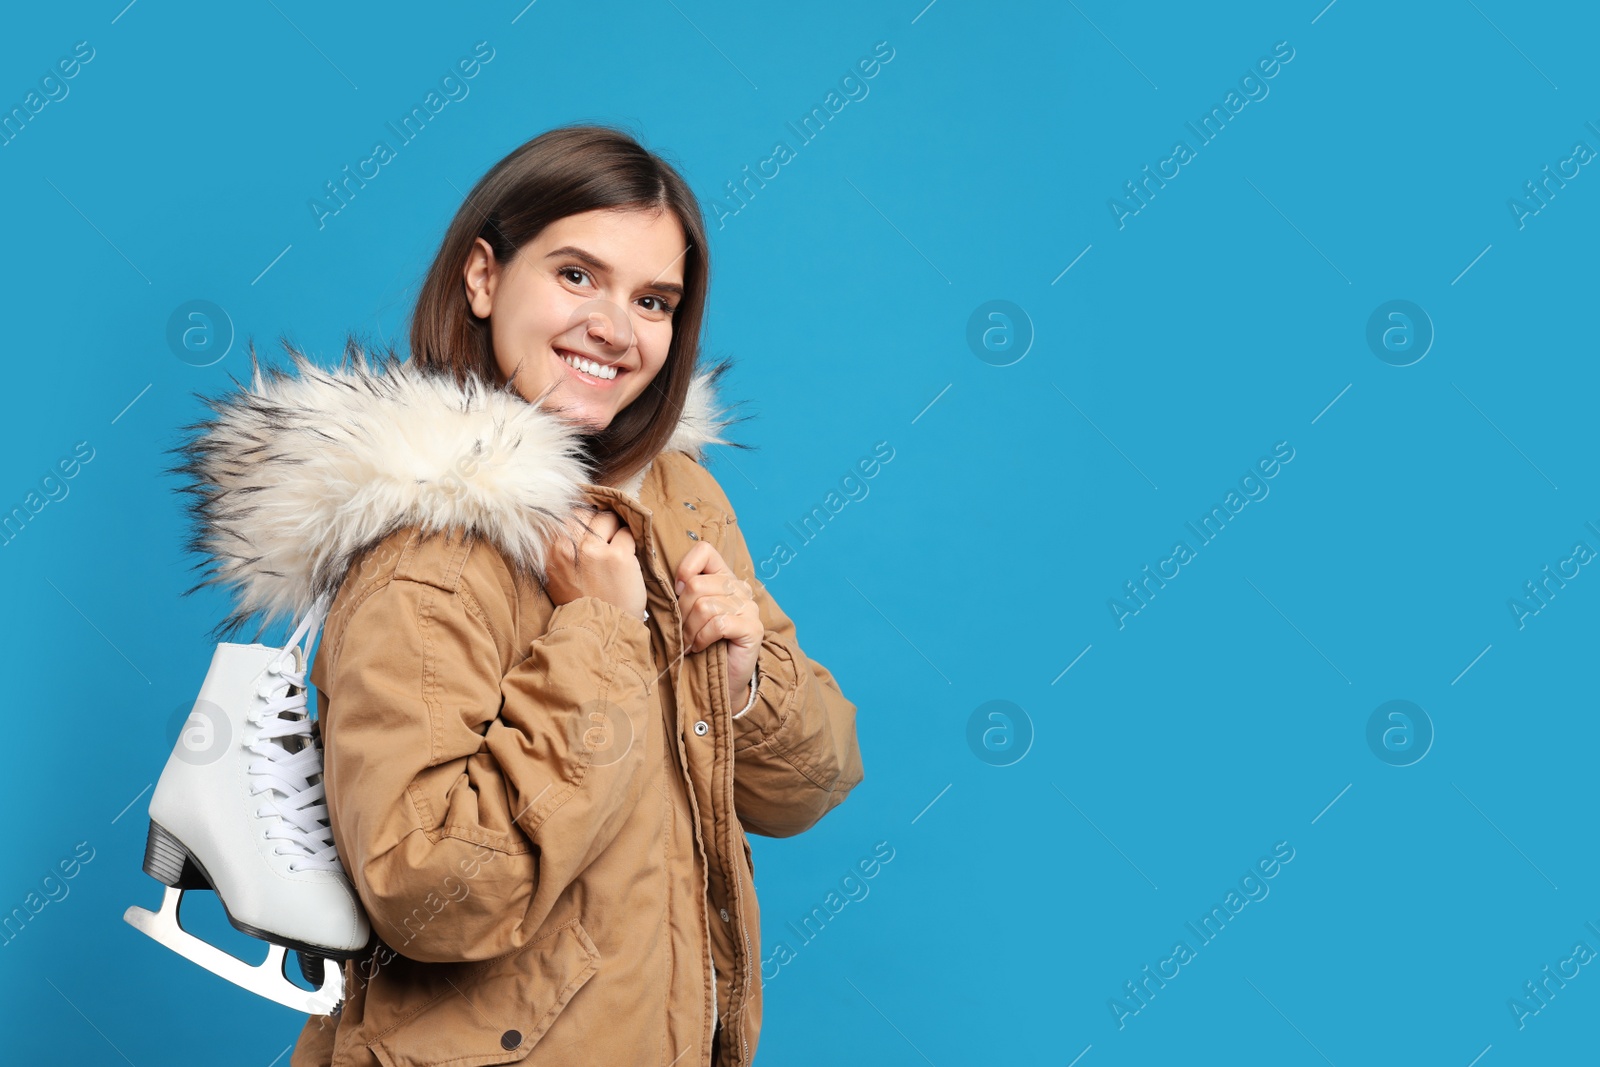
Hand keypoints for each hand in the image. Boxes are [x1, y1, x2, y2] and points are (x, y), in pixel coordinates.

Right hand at [543, 506, 647, 622]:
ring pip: (608, 519)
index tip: (588, 527)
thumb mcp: (556, 574)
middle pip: (586, 513)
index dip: (580, 518)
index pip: (564, 514)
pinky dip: (629, 541)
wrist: (599, 629)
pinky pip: (627, 533)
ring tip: (615, 547)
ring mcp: (594, 550)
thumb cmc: (579, 602)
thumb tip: (571, 517)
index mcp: (549, 551)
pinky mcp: (618, 556)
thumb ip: (558, 547)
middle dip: (597, 521)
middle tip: (604, 536)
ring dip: (614, 529)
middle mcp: (568, 547)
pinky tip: (626, 557)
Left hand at [675, 541, 760, 706]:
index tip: (678, 593)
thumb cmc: (698, 644)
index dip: (685, 569)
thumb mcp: (686, 613)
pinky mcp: (753, 628)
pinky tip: (700, 647)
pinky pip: (718, 624)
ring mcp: (749, 607)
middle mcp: (740, 587)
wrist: (719, 680)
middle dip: (682, 613)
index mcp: (723, 576)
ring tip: (688, 642)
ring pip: (705, 606)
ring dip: (690, 630)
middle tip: (681, 632)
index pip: (704, 551)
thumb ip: (679, 593)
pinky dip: (703, 638)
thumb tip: (659, 579)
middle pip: (698, 585)